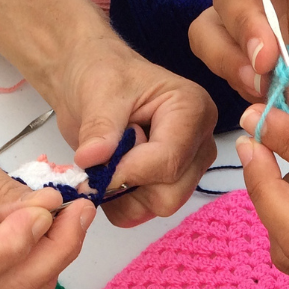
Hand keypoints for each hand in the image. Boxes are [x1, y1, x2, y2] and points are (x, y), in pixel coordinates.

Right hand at [0, 115, 93, 288]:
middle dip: (53, 252)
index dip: (17, 242)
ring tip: (73, 218)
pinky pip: (12, 281)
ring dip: (53, 256)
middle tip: (80, 213)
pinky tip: (54, 229)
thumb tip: (51, 208)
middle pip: (4, 285)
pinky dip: (41, 259)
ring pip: (14, 288)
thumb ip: (3, 190)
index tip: (49, 208)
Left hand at [45, 37, 217, 226]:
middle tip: (104, 155)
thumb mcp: (97, 91)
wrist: (90, 80)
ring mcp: (188, 169)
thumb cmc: (101, 75)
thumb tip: (91, 159)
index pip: (170, 161)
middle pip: (171, 193)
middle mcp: (199, 145)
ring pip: (158, 206)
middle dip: (130, 182)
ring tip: (110, 158)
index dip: (129, 171)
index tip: (93, 164)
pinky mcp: (169, 187)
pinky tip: (112, 173)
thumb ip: (99, 127)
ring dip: (123, 192)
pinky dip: (120, 201)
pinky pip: (144, 213)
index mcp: (193, 111)